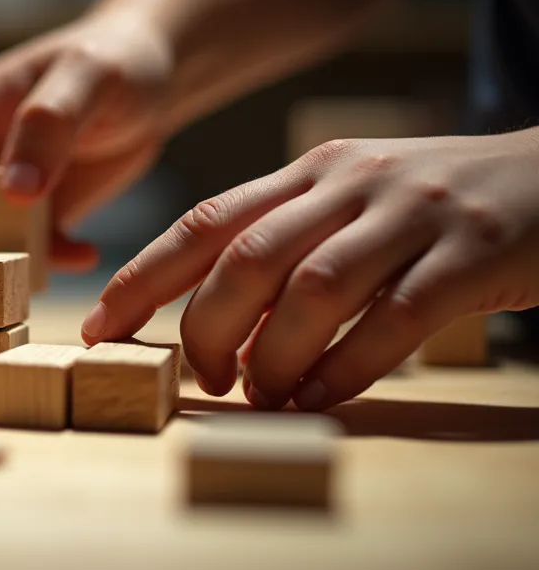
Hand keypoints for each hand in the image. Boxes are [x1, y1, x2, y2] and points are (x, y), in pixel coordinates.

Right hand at [0, 11, 174, 269]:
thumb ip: (48, 123)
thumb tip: (15, 191)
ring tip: (45, 264)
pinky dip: (55, 257)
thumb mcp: (85, 76)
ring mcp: (13, 188)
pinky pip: (38, 247)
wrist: (159, 83)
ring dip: (12, 257)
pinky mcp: (46, 212)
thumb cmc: (116, 58)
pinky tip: (85, 253)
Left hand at [84, 131, 538, 410]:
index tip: (96, 326)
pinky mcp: (472, 252)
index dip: (142, 276)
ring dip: (273, 354)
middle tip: (202, 379)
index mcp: (310, 171)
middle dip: (205, 327)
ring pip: (314, 289)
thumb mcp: (352, 205)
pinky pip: (395, 321)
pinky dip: (347, 369)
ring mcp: (412, 212)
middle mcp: (351, 183)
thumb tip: (225, 336)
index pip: (204, 221)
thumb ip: (287, 251)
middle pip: (247, 256)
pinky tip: (321, 398)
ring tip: (262, 393)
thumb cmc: (436, 207)